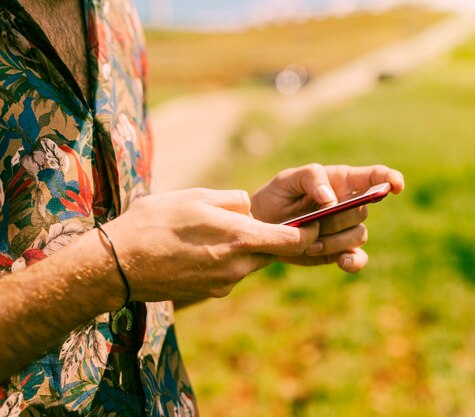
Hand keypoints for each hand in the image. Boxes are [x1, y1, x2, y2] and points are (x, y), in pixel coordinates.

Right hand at [102, 188, 318, 300]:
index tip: (316, 223)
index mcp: (240, 239)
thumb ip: (233, 200)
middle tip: (260, 221)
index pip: (294, 241)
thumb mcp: (196, 196)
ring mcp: (223, 284)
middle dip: (272, 238)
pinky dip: (225, 261)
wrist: (117, 265)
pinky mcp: (209, 293)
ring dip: (245, 248)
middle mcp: (238, 266)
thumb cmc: (155, 222)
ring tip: (216, 232)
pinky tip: (199, 249)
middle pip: (272, 252)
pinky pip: (230, 274)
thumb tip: (249, 208)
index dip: (309, 233)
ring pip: (249, 263)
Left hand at [251, 164, 403, 271]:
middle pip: (363, 210)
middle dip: (340, 217)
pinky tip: (342, 261)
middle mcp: (348, 205)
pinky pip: (357, 259)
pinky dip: (353, 262)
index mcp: (340, 182)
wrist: (260, 228)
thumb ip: (311, 178)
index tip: (396, 186)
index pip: (373, 177)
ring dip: (335, 240)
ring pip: (359, 235)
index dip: (388, 179)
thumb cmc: (275, 197)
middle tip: (313, 221)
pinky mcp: (338, 252)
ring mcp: (345, 230)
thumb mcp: (287, 180)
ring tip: (308, 243)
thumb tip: (331, 197)